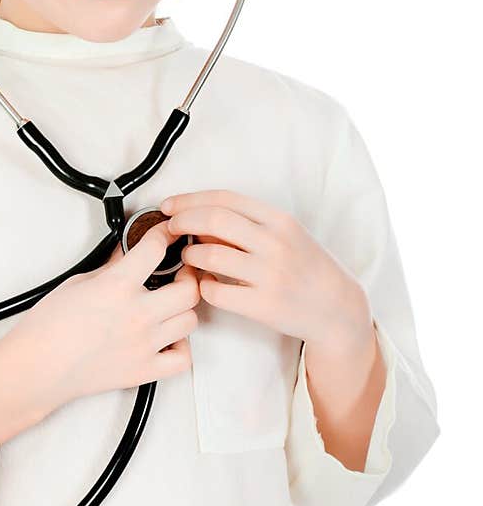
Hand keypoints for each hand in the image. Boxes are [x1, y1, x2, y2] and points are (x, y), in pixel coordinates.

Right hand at [0, 222, 200, 413]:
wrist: (36, 368)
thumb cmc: (46, 329)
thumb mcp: (77, 284)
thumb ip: (110, 268)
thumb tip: (127, 255)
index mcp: (117, 287)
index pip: (156, 249)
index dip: (165, 235)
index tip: (167, 235)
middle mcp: (136, 315)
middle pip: (188, 289)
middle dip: (187, 275)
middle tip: (179, 272)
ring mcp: (144, 344)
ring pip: (190, 321)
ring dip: (183, 310)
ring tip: (170, 306)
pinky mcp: (143, 370)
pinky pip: (182, 358)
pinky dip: (180, 347)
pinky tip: (167, 339)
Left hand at [159, 188, 372, 352]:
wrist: (335, 306)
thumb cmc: (306, 266)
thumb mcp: (286, 234)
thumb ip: (249, 223)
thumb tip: (200, 217)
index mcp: (280, 220)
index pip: (224, 199)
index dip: (190, 200)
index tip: (170, 206)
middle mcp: (275, 243)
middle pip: (213, 221)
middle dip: (182, 222)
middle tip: (170, 229)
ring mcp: (269, 275)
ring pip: (209, 256)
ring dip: (189, 256)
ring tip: (189, 258)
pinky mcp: (262, 305)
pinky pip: (215, 292)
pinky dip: (201, 286)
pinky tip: (205, 283)